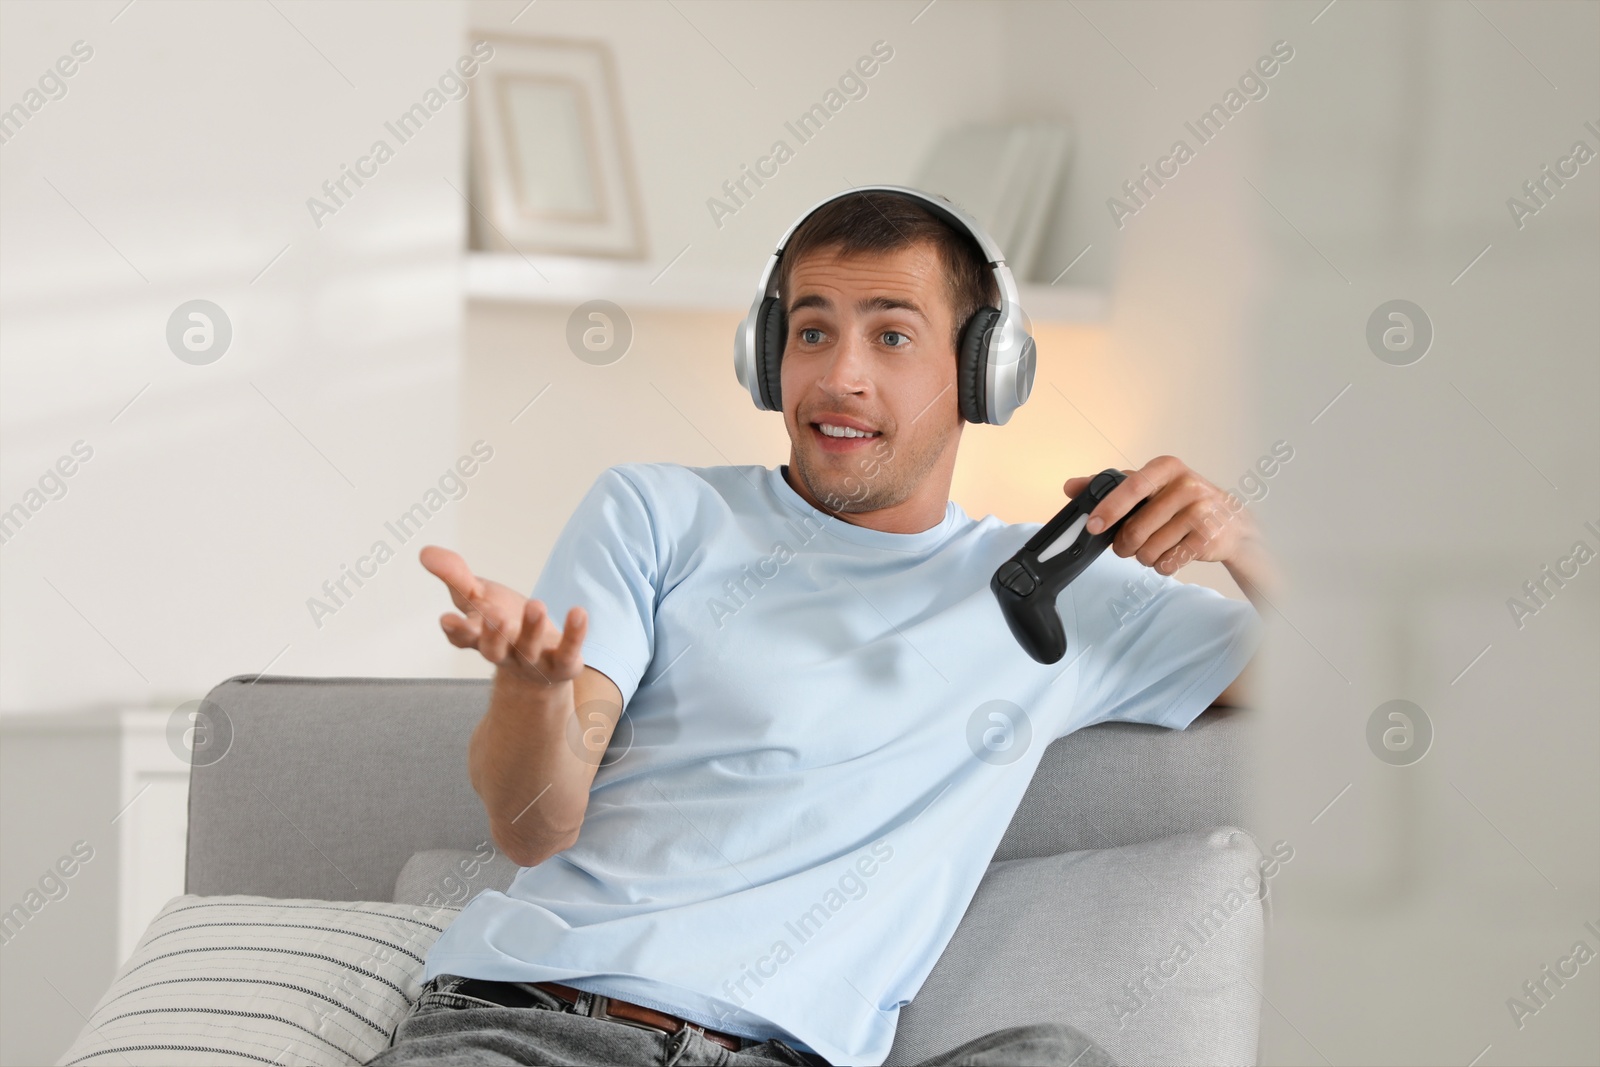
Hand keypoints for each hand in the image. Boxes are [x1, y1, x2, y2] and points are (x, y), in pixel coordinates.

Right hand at [419, 545, 587, 689]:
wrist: (539, 663)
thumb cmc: (503, 624)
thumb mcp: (479, 597)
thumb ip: (455, 576)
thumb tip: (425, 552)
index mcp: (479, 638)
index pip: (462, 638)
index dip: (456, 630)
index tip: (447, 619)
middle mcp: (504, 653)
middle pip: (493, 650)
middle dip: (493, 634)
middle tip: (496, 615)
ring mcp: (532, 662)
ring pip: (529, 650)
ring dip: (531, 629)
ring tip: (536, 605)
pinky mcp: (561, 664)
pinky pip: (568, 652)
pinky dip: (574, 634)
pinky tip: (578, 612)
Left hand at [1062, 456, 1256, 575]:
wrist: (1230, 521)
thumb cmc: (1182, 502)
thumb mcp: (1150, 486)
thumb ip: (1111, 486)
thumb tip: (1071, 487)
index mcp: (1166, 468)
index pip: (1132, 487)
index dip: (1110, 509)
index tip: (1094, 526)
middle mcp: (1187, 485)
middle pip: (1136, 529)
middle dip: (1124, 545)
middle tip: (1126, 546)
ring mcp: (1201, 511)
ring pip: (1150, 550)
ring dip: (1145, 556)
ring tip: (1156, 546)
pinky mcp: (1209, 538)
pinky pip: (1169, 563)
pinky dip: (1163, 565)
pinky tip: (1172, 552)